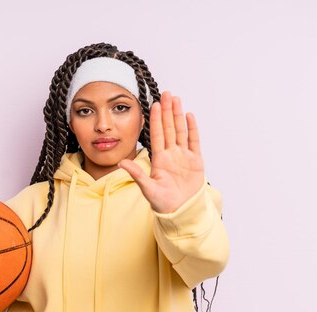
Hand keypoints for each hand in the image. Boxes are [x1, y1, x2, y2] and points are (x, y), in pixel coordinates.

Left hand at [118, 91, 204, 212]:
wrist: (181, 212)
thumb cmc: (163, 203)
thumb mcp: (148, 189)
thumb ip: (136, 174)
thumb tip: (121, 162)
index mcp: (159, 159)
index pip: (157, 134)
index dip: (155, 119)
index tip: (154, 104)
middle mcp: (171, 155)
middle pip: (169, 128)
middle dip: (167, 111)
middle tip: (166, 93)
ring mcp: (184, 157)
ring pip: (181, 131)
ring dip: (178, 115)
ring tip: (177, 99)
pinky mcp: (196, 161)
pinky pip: (194, 142)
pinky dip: (192, 129)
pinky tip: (189, 115)